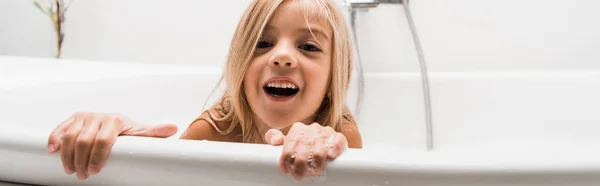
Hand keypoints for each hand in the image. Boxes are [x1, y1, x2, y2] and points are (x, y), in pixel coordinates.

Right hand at [47, 112, 177, 179]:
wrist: (115, 123)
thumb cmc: (126, 133)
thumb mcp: (140, 134)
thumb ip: (153, 133)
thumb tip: (173, 128)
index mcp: (115, 121)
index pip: (103, 140)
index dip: (98, 157)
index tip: (95, 171)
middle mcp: (98, 117)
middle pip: (84, 141)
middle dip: (81, 161)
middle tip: (83, 175)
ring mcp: (84, 117)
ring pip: (69, 137)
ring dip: (67, 156)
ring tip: (71, 169)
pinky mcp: (73, 119)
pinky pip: (59, 130)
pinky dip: (54, 140)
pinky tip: (54, 152)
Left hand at [265, 122, 347, 179]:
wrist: (318, 145)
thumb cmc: (299, 146)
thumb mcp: (285, 142)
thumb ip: (274, 137)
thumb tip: (275, 141)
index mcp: (298, 128)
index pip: (291, 140)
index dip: (286, 156)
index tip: (285, 169)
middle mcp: (312, 128)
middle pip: (305, 145)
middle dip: (300, 163)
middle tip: (298, 175)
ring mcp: (326, 132)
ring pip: (321, 146)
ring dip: (316, 161)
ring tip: (312, 172)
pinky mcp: (338, 137)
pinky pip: (338, 140)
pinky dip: (335, 147)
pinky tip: (330, 156)